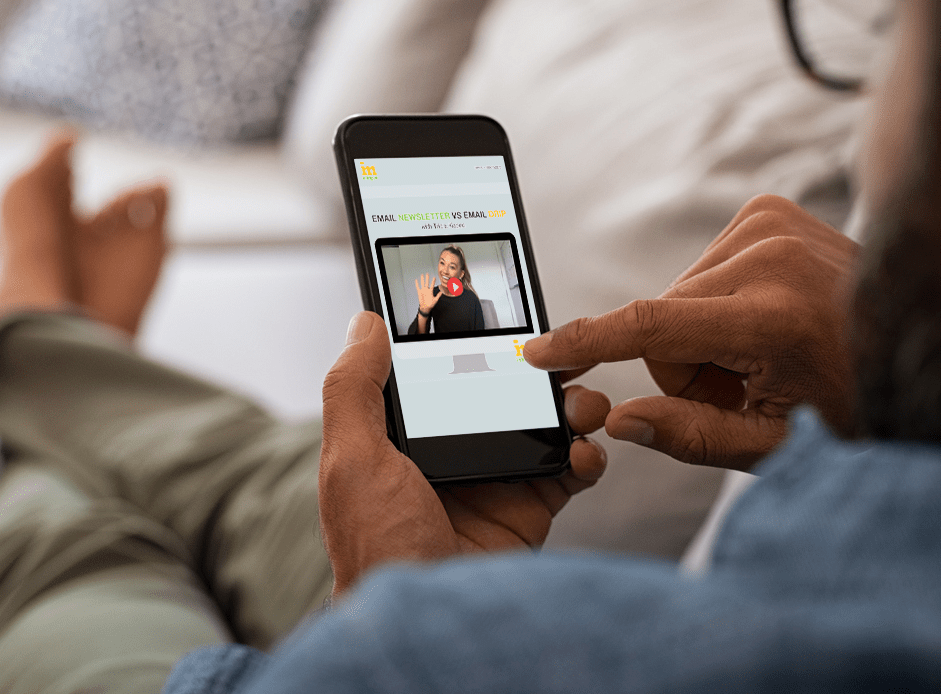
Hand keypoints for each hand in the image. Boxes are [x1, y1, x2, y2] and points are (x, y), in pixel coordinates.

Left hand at [319, 312, 608, 598]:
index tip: (505, 314)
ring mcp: (496, 480)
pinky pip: (571, 471)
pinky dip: (588, 456)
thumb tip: (364, 322)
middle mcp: (455, 451)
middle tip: (563, 355)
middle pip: (506, 391)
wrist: (428, 625)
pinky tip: (583, 453)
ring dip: (573, 406)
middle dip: (540, 369)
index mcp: (408, 435)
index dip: (476, 344)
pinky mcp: (530, 509)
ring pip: (545, 423)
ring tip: (581, 404)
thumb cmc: (376, 547)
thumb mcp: (352, 458)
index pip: (446, 372)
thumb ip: (354, 388)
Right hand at [414, 273, 440, 314]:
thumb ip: (438, 295)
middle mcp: (427, 290)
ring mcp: (423, 290)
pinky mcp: (419, 292)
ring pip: (422, 283)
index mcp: (431, 291)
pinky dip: (417, 284)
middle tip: (427, 273)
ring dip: (422, 279)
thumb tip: (442, 292)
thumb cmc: (431, 304)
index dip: (433, 281)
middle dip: (427, 278)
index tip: (434, 277)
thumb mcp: (435, 300)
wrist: (425, 307)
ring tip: (422, 275)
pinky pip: (418, 287)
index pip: (432, 285)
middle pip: (427, 282)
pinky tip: (416, 280)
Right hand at [524, 195, 858, 470]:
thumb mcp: (775, 445)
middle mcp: (771, 257)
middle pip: (661, 319)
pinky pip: (702, 265)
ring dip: (703, 330)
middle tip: (745, 384)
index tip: (535, 351)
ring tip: (765, 350)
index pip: (649, 326)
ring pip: (678, 293)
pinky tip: (766, 315)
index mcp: (773, 320)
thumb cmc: (855, 404)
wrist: (923, 343)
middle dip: (685, 362)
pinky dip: (720, 298)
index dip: (584, 341)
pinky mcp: (771, 209)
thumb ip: (690, 436)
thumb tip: (618, 422)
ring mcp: (774, 223)